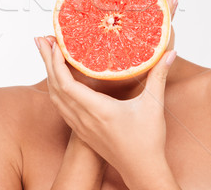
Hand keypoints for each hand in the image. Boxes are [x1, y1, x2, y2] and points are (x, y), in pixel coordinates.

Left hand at [35, 0, 179, 187]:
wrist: (141, 170)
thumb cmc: (147, 141)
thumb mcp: (153, 105)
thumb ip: (159, 76)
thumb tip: (169, 53)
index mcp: (97, 110)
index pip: (66, 84)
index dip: (56, 63)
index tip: (54, 44)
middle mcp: (84, 118)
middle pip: (55, 86)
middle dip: (47, 61)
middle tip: (41, 40)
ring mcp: (80, 125)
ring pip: (55, 97)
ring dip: (49, 74)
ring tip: (47, 54)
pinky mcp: (81, 130)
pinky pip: (60, 106)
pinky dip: (55, 89)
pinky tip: (57, 80)